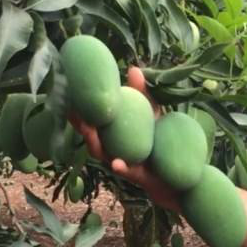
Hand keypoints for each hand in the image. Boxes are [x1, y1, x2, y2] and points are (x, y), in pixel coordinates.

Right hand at [69, 66, 181, 212]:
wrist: (178, 175)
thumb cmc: (161, 142)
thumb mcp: (153, 115)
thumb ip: (143, 94)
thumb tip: (133, 69)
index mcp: (112, 135)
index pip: (91, 120)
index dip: (78, 109)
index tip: (68, 94)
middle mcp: (112, 150)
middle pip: (90, 137)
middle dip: (80, 125)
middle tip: (71, 110)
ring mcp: (122, 164)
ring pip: (103, 155)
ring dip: (95, 145)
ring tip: (89, 133)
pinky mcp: (137, 177)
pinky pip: (126, 172)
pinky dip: (120, 166)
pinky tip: (116, 162)